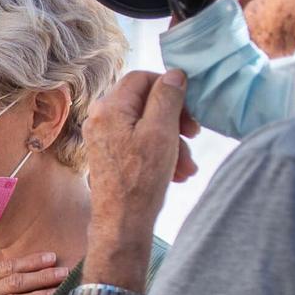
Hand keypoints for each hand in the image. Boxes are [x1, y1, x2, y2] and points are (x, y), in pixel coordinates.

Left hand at [85, 69, 192, 232]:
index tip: (189, 106)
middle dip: (175, 119)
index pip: (141, 78)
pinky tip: (178, 173)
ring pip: (147, 126)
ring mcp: (103, 138)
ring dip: (173, 142)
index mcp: (109, 108)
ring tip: (188, 166)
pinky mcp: (110, 155)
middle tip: (194, 135)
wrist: (122, 221)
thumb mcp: (161, 130)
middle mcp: (100, 119)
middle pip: (146, 103)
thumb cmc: (141, 177)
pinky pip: (140, 144)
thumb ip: (167, 97)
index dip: (169, 86)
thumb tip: (173, 73)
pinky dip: (161, 153)